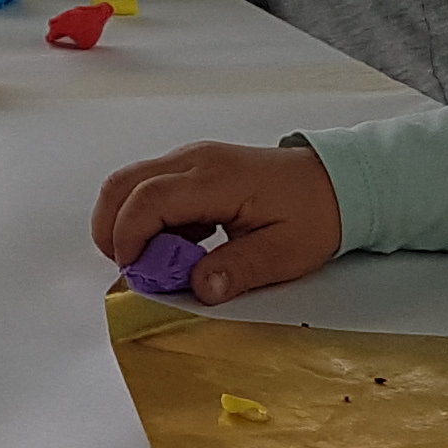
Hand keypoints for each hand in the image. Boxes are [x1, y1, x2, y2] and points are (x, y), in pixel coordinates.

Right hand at [88, 139, 344, 298]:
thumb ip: (238, 270)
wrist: (336, 182)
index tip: (136, 272)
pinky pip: (147, 188)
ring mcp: (190, 160)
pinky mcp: (191, 168)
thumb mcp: (284, 253)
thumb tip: (198, 286)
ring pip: (128, 184)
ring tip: (156, 261)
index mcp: (217, 179)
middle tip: (132, 269)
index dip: (129, 237)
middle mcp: (195, 160)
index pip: (148, 199)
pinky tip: (176, 244)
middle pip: (122, 184)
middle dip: (111, 229)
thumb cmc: (315, 213)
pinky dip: (143, 218)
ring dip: (125, 224)